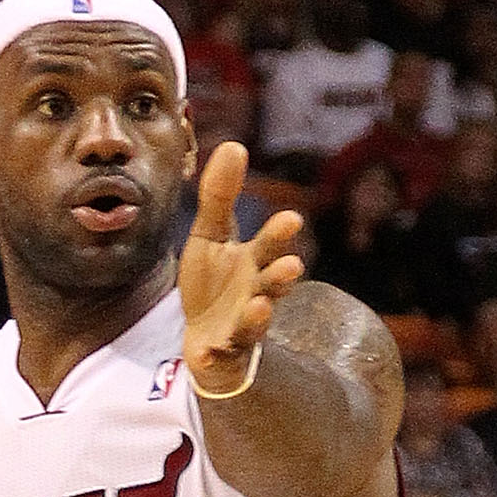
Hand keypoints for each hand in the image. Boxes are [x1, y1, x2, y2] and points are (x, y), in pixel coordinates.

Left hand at [178, 142, 304, 394]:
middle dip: (281, 274)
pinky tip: (205, 350)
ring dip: (260, 314)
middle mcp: (255, 292)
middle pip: (271, 282)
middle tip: (292, 264)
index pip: (269, 244)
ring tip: (261, 304)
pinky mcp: (224, 349)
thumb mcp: (209, 236)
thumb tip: (234, 144)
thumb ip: (220, 196)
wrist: (204, 336)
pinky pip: (222, 352)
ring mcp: (242, 323)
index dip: (279, 234)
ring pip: (255, 320)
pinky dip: (215, 352)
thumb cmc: (212, 283)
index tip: (292, 218)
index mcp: (254, 261)